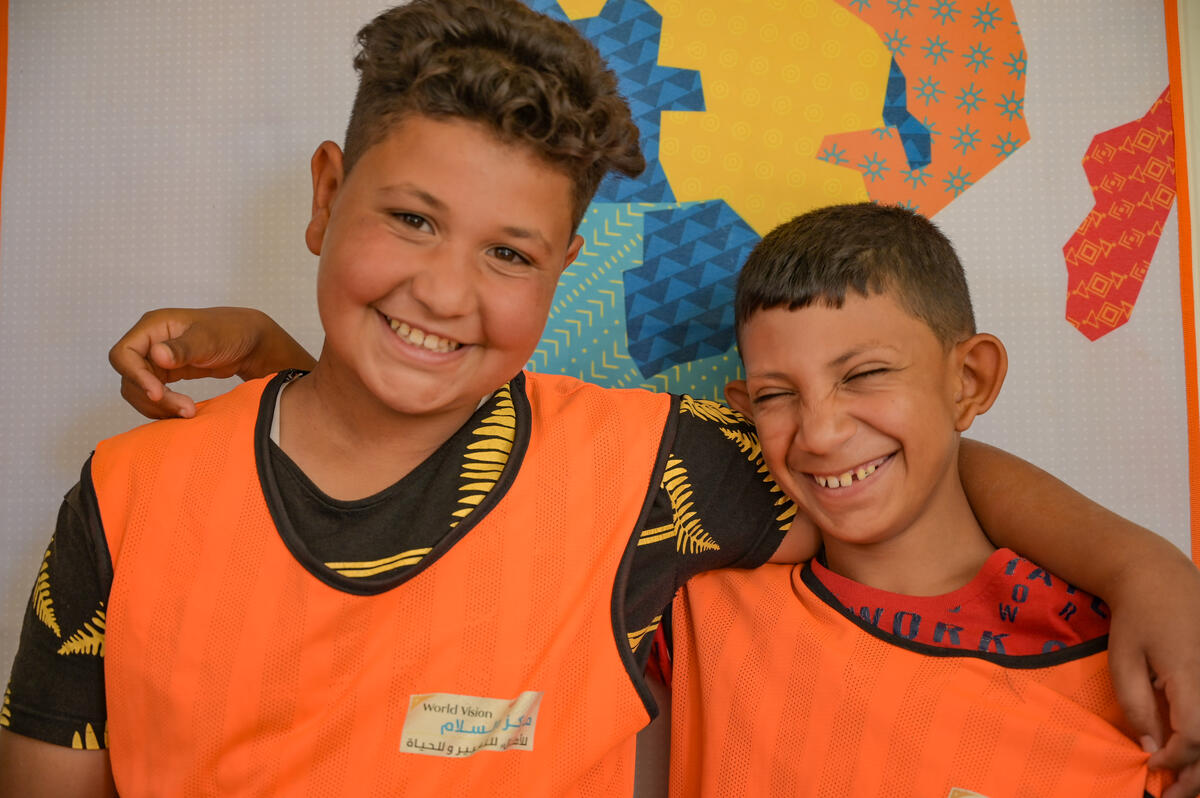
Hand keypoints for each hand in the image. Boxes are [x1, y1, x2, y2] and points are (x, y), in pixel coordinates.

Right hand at [109, 307, 315, 418]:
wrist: (250, 342)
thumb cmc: (232, 331)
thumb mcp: (210, 339)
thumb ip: (183, 348)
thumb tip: (157, 355)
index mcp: (153, 326)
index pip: (124, 354)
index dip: (135, 376)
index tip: (158, 393)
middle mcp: (150, 342)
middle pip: (130, 377)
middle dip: (153, 397)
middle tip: (184, 409)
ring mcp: (156, 359)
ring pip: (139, 389)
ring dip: (159, 406)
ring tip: (189, 412)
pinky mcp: (166, 374)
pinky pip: (154, 395)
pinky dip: (164, 407)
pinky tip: (185, 412)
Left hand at [1108, 555, 1199, 796]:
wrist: (1161, 578)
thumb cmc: (1136, 617)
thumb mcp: (1122, 658)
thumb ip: (1135, 704)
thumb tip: (1150, 747)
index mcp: (1192, 674)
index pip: (1196, 735)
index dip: (1176, 761)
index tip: (1152, 766)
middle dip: (1197, 776)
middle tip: (1171, 793)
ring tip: (1184, 783)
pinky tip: (1193, 755)